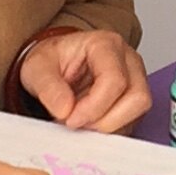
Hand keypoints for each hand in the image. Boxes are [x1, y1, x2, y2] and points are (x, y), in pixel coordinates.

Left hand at [18, 29, 149, 132]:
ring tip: (81, 123)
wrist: (55, 65)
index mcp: (105, 45)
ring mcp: (135, 80)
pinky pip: (132, 122)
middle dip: (104, 120)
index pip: (114, 80)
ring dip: (108, 126)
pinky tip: (89, 123)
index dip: (94, 107)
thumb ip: (48, 87)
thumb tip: (65, 110)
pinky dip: (109, 129)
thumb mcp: (37, 68)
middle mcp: (128, 60)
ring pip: (138, 112)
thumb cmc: (51, 61)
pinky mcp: (133, 100)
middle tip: (76, 122)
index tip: (70, 119)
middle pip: (137, 98)